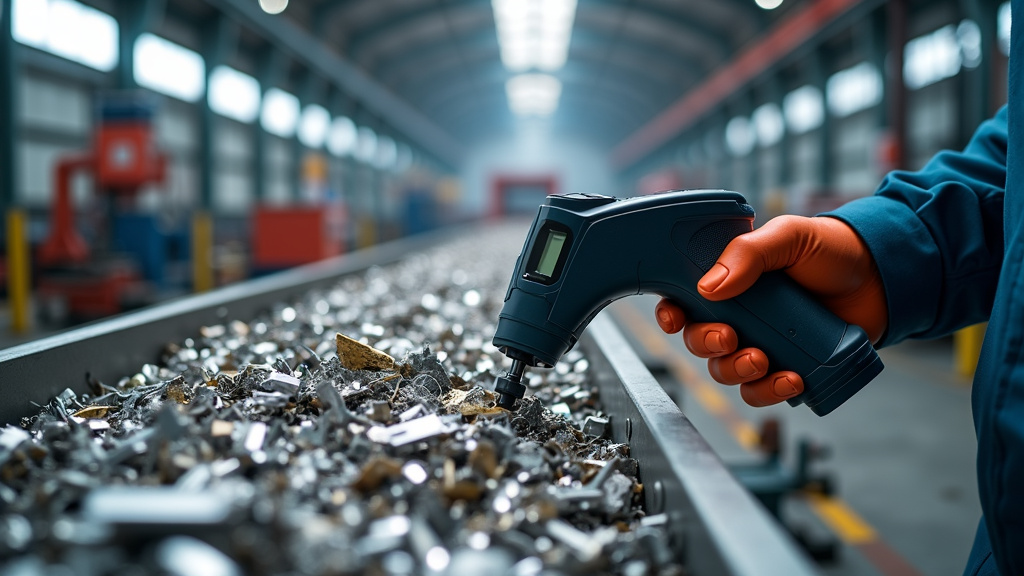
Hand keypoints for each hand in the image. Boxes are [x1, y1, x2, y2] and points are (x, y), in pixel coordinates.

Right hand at [655, 215, 886, 406]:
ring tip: (763, 360)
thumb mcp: (788, 237)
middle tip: (731, 337)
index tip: (675, 319)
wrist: (881, 277)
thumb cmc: (830, 249)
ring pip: (726, 371)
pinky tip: (791, 379)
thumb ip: (747, 254)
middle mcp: (739, 315)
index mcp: (728, 281)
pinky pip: (762, 392)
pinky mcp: (787, 367)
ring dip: (736, 371)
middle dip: (707, 344)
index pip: (683, 301)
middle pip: (698, 341)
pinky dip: (769, 391)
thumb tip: (708, 288)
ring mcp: (761, 343)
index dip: (671, 314)